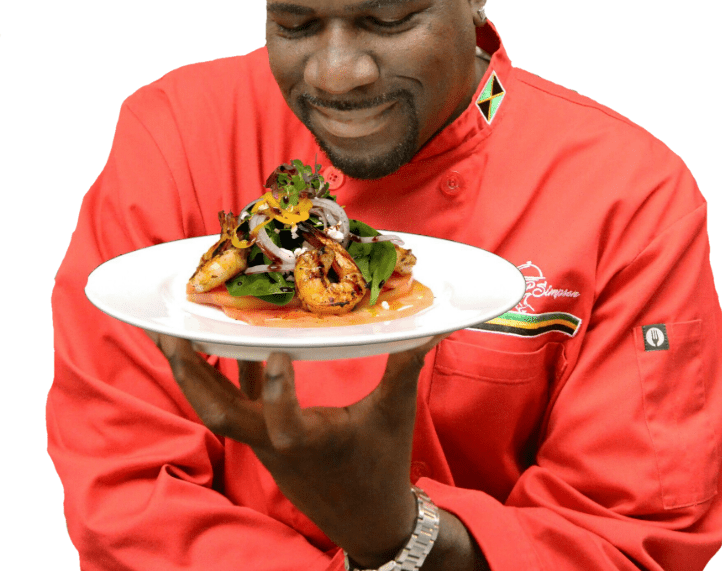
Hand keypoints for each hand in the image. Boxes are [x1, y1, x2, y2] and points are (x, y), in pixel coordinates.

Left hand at [149, 331, 445, 566]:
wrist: (367, 519)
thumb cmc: (381, 465)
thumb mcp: (394, 415)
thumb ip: (405, 367)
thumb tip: (429, 326)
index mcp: (309, 443)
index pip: (282, 423)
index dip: (276, 389)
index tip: (279, 350)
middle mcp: (275, 443)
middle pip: (217, 414)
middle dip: (189, 374)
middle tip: (168, 331)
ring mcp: (264, 442)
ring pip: (217, 409)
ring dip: (194, 373)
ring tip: (173, 333)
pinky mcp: (265, 439)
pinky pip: (238, 403)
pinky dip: (226, 374)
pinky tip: (224, 342)